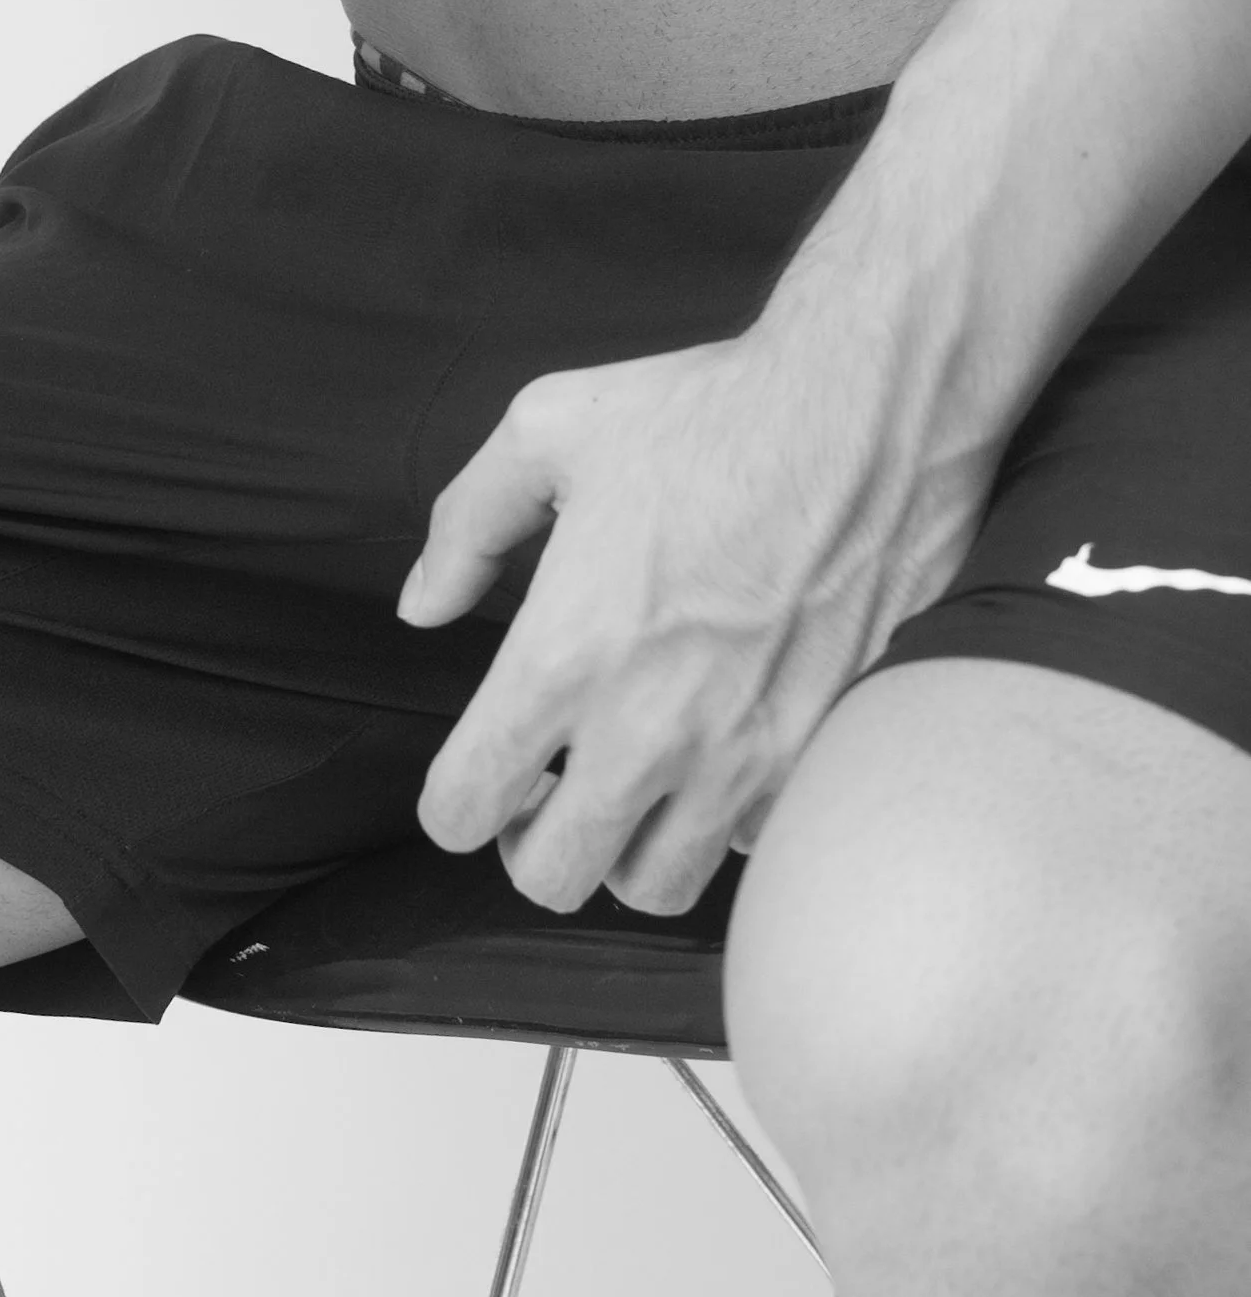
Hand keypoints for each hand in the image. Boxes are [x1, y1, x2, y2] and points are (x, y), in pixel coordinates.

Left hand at [397, 325, 991, 912]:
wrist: (873, 409)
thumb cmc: (710, 412)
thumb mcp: (549, 431)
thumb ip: (465, 527)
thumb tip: (423, 604)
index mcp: (562, 659)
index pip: (460, 809)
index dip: (454, 804)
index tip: (481, 774)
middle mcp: (647, 732)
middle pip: (549, 879)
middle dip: (532, 843)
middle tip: (551, 790)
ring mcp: (742, 754)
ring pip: (653, 887)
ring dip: (629, 847)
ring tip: (636, 784)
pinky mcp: (820, 751)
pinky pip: (752, 845)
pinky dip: (728, 821)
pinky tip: (723, 755)